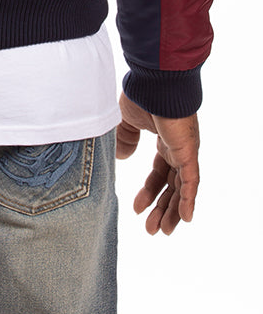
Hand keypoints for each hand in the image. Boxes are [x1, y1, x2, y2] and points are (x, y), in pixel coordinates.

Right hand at [116, 92, 199, 235]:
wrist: (153, 82)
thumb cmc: (141, 95)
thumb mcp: (126, 121)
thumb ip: (124, 139)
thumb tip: (122, 157)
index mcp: (165, 139)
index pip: (160, 172)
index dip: (149, 191)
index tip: (136, 207)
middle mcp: (177, 148)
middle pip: (172, 185)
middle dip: (161, 207)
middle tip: (151, 229)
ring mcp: (185, 150)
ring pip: (182, 188)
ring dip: (172, 211)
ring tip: (161, 231)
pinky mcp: (189, 151)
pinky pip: (191, 181)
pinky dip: (188, 200)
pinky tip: (185, 218)